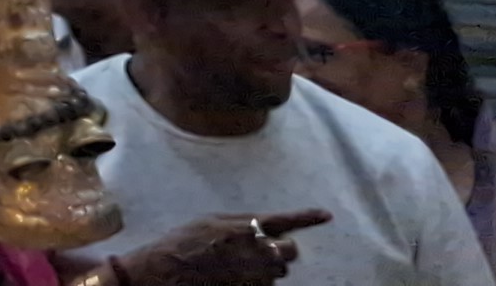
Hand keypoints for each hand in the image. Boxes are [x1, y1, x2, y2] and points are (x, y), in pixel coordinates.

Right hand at [106, 211, 333, 285]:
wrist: (168, 270)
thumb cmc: (184, 243)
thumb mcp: (210, 221)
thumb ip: (240, 223)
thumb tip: (260, 226)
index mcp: (247, 226)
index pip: (286, 220)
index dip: (308, 217)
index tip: (327, 215)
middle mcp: (258, 249)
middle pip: (290, 251)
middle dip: (279, 251)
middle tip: (260, 253)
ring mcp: (258, 273)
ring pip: (279, 272)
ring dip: (267, 269)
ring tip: (240, 267)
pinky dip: (257, 283)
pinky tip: (237, 278)